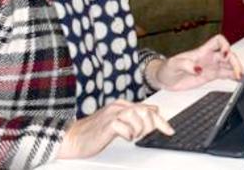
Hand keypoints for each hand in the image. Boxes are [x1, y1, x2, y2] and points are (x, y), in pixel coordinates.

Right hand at [57, 99, 172, 158]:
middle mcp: (118, 107)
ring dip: (140, 130)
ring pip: (137, 116)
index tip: (170, 131)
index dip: (161, 121)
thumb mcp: (119, 122)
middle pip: (146, 111)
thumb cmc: (95, 132)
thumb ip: (134, 116)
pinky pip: (124, 127)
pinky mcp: (106, 125)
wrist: (73, 138)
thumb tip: (153, 112)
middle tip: (144, 135)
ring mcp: (112, 115)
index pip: (149, 109)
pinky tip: (126, 138)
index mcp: (123, 105)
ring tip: (133, 136)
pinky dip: (129, 134)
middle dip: (151, 126)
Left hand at [147, 35, 243, 90]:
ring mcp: (210, 67)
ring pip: (229, 65)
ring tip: (242, 77)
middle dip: (234, 62)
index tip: (226, 54)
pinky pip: (225, 75)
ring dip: (236, 70)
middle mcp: (208, 58)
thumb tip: (198, 68)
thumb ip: (186, 65)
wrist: (164, 79)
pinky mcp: (210, 76)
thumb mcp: (173, 64)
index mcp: (201, 51)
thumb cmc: (167, 68)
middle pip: (228, 54)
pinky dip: (233, 77)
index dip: (224, 45)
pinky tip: (238, 80)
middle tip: (237, 72)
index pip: (218, 41)